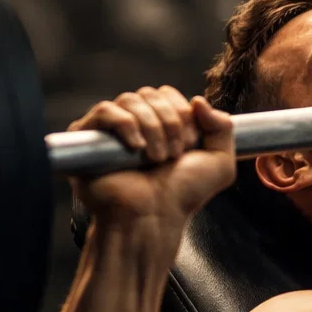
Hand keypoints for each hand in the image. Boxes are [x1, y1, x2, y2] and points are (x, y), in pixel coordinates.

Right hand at [67, 86, 236, 222]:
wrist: (153, 218)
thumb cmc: (182, 196)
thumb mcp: (220, 163)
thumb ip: (224, 127)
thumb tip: (199, 100)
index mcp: (161, 124)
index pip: (168, 94)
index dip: (182, 115)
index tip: (187, 147)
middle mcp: (135, 124)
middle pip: (150, 93)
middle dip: (169, 123)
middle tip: (172, 155)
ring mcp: (110, 130)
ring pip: (130, 99)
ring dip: (151, 128)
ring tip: (155, 158)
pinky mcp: (87, 138)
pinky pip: (104, 110)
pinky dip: (125, 124)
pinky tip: (135, 148)